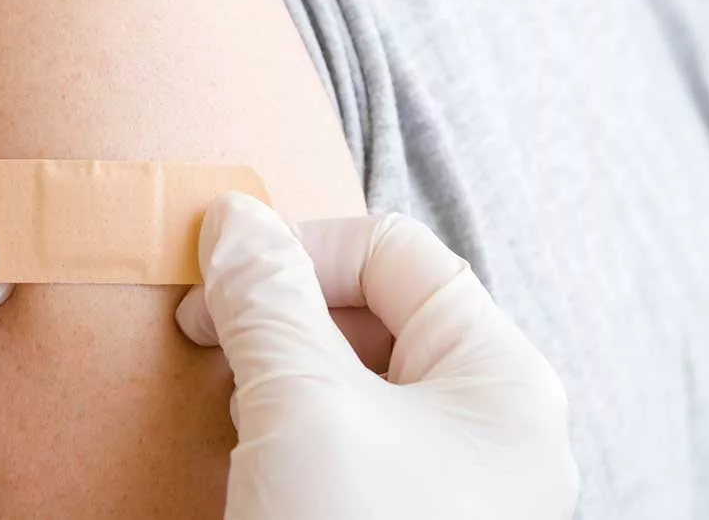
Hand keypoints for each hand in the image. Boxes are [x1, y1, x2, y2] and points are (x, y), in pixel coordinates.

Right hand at [176, 193, 578, 519]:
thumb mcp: (305, 410)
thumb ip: (269, 301)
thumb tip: (234, 218)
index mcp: (501, 378)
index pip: (397, 254)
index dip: (301, 247)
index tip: (213, 282)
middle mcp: (488, 424)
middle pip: (379, 311)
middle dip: (285, 312)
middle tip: (207, 337)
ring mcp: (448, 480)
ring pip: (357, 377)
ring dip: (281, 368)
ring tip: (229, 397)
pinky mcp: (401, 517)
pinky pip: (347, 438)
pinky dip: (290, 425)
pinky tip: (250, 454)